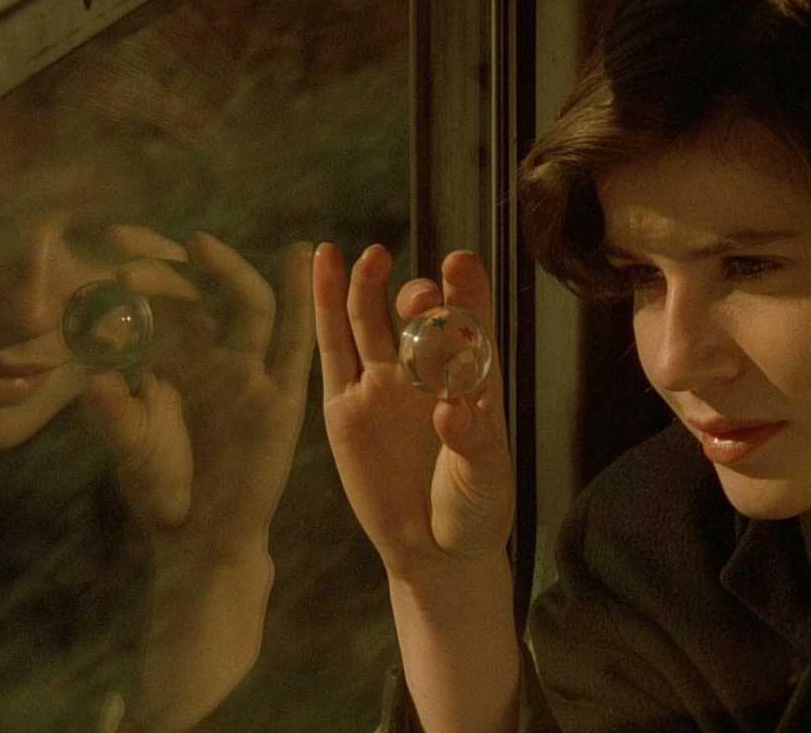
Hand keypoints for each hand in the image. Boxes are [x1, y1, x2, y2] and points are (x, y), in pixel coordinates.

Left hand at [81, 225, 314, 730]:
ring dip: (228, 271)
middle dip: (169, 276)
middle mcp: (215, 363)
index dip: (138, 286)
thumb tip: (94, 374)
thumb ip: (117, 414)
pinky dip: (301, 299)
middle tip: (125, 264)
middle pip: (202, 299)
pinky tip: (303, 258)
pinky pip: (295, 340)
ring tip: (197, 245)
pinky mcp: (283, 395)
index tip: (99, 272)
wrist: (203, 540)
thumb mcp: (135, 449)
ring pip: (250, 306)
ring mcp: (252, 375)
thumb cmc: (164, 496)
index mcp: (177, 368)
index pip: (161, 311)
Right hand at [313, 243, 514, 583]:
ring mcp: (382, 385)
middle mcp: (426, 372)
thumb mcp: (486, 479)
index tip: (461, 263)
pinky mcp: (345, 405)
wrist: (435, 551)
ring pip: (371, 324)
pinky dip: (327, 307)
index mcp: (472, 379)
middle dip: (420, 300)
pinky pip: (333, 350)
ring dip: (370, 289)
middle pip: (419, 320)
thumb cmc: (475, 510)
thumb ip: (474, 442)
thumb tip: (449, 409)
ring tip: (372, 257)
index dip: (467, 292)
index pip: (471, 324)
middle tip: (420, 297)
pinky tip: (325, 265)